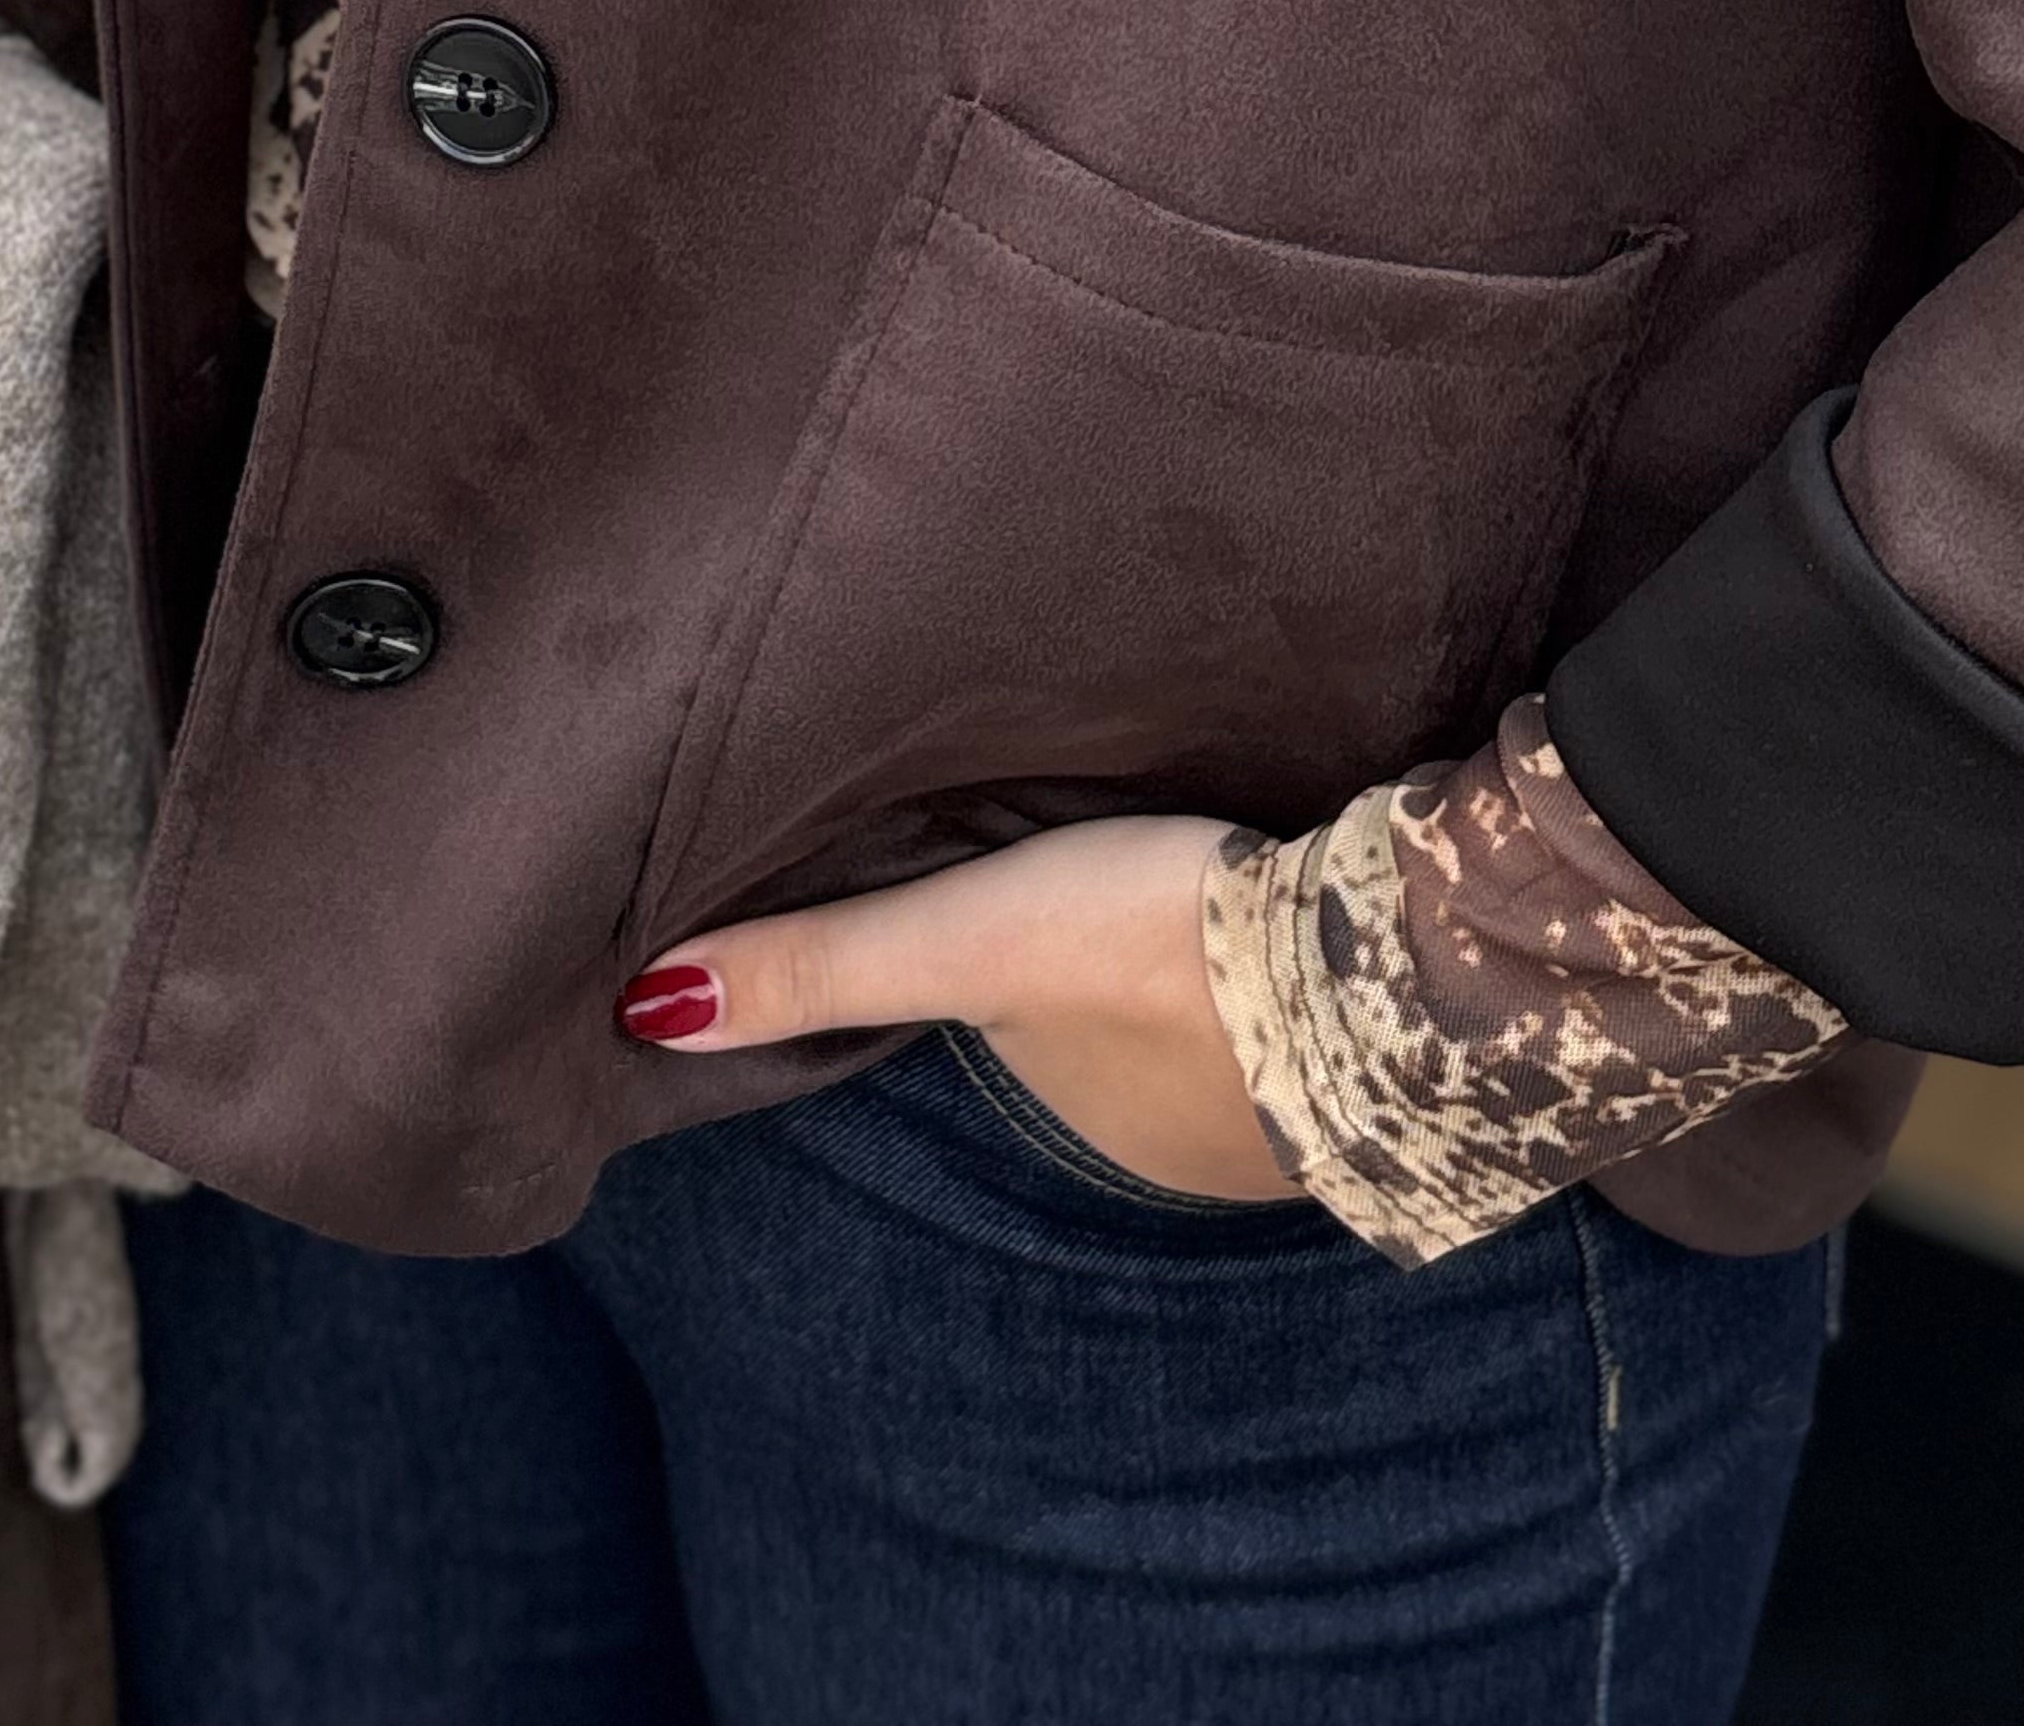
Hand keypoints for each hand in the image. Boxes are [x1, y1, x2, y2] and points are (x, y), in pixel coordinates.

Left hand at [619, 812, 1296, 1201]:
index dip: (973, 976)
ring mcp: (1264, 1119)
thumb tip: (643, 1016)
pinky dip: (1260, 976)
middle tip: (1077, 880)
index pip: (983, 1035)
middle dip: (1081, 983)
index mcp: (1053, 1108)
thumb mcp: (963, 939)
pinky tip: (1260, 915)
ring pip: (1188, 1031)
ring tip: (1164, 885)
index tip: (975, 917)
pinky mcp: (1358, 1059)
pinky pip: (1280, 1017)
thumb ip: (820, 964)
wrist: (1380, 959)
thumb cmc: (1152, 942)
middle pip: (1089, 1039)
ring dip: (1179, 978)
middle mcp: (1150, 1143)